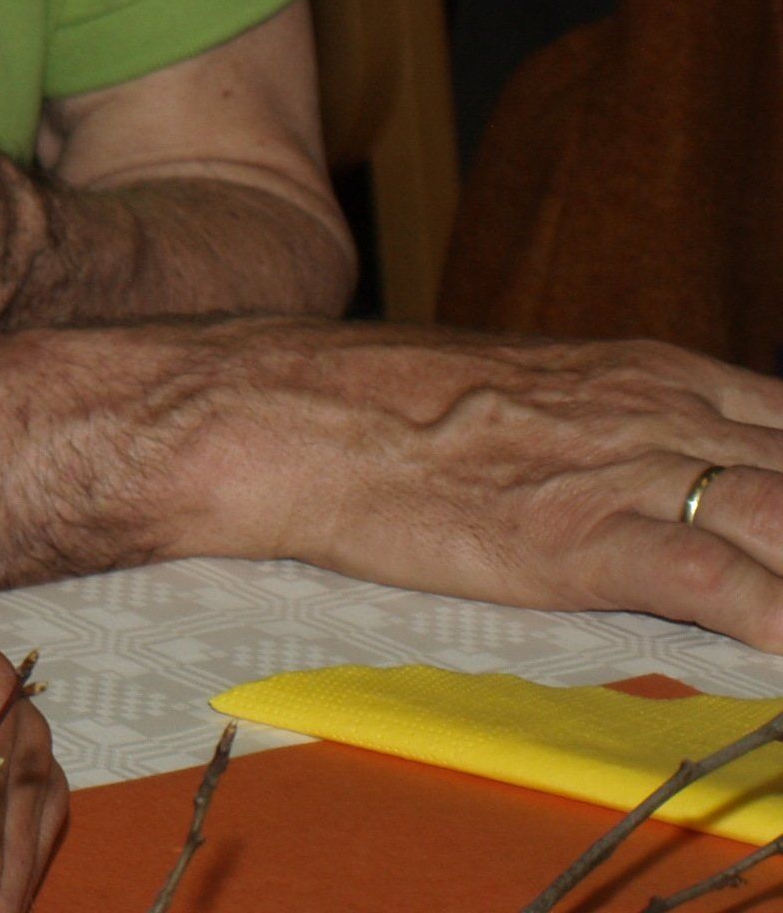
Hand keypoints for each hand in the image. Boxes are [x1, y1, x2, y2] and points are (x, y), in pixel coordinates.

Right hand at [194, 325, 782, 646]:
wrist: (286, 411)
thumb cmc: (390, 406)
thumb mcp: (534, 387)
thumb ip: (620, 420)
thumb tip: (675, 473)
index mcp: (656, 373)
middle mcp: (661, 412)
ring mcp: (623, 472)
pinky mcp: (577, 539)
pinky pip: (713, 579)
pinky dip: (769, 617)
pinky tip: (779, 647)